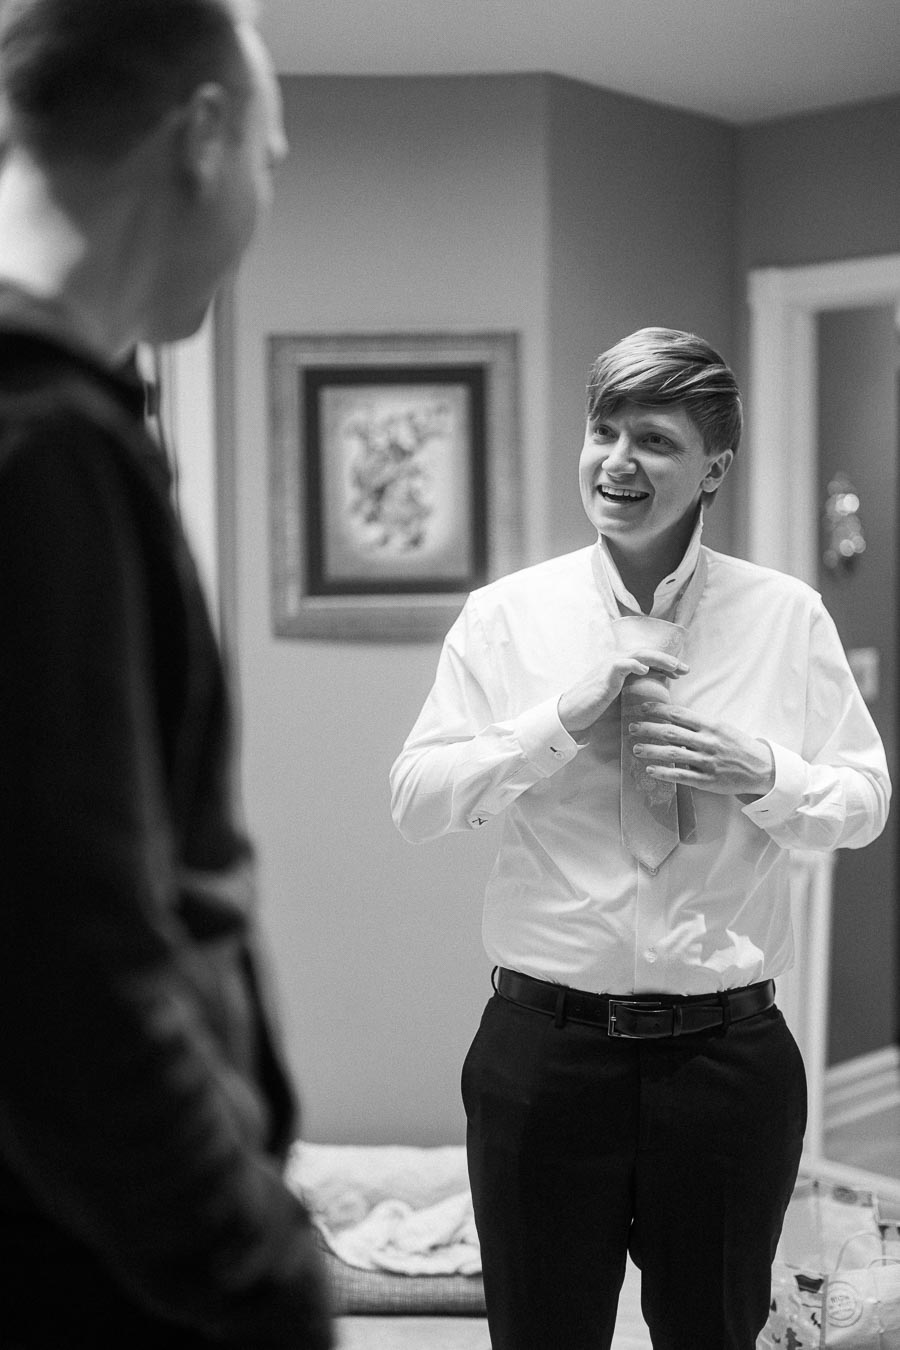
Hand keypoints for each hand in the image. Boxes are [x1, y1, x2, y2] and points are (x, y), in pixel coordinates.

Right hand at [558, 650, 688, 736]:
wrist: (570, 715)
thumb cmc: (593, 709)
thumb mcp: (618, 699)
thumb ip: (633, 693)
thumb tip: (654, 700)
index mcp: (620, 665)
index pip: (647, 658)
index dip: (666, 662)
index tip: (682, 672)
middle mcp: (616, 661)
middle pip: (647, 653)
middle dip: (669, 660)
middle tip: (686, 669)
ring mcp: (609, 666)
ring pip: (639, 655)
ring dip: (659, 660)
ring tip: (674, 667)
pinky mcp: (604, 676)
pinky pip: (621, 665)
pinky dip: (634, 665)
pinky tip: (646, 670)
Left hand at [626, 702, 775, 798]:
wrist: (762, 768)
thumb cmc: (738, 745)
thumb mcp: (721, 728)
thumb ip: (699, 724)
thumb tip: (672, 717)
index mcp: (711, 726)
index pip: (679, 714)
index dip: (658, 710)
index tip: (642, 708)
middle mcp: (708, 742)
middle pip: (671, 733)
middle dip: (648, 729)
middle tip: (632, 727)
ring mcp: (707, 762)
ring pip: (672, 754)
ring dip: (651, 750)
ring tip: (635, 748)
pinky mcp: (707, 780)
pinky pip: (681, 776)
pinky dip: (664, 772)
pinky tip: (650, 770)